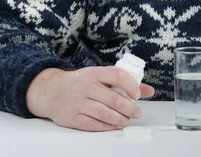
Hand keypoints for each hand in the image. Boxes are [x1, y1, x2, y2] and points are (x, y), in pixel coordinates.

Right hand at [26, 66, 155, 131]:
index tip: (137, 95)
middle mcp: (87, 86)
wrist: (51, 91)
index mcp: (95, 73)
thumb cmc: (81, 82)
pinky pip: (94, 124)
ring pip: (105, 113)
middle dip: (130, 108)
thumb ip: (124, 82)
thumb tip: (149, 90)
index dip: (131, 85)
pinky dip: (107, 126)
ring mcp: (79, 102)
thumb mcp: (100, 76)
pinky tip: (114, 126)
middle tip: (137, 112)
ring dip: (121, 119)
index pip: (117, 75)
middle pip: (114, 99)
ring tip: (127, 120)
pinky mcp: (73, 117)